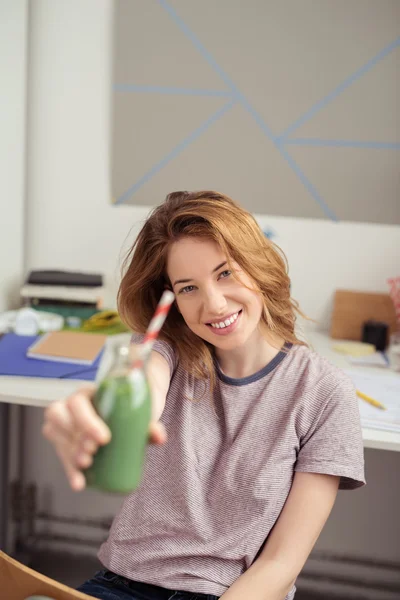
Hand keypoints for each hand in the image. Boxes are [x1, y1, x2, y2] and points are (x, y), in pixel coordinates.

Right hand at [42, 385, 165, 490]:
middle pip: (59, 415)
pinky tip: (79, 483)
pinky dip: (69, 470)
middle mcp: (71, 404)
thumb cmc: (131, 407)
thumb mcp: (140, 413)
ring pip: (54, 433)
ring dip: (68, 451)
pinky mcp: (63, 440)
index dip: (87, 421)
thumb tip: (159, 437)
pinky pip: (60, 453)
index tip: (104, 439)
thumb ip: (150, 424)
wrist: (129, 411)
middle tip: (92, 453)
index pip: (78, 402)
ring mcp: (64, 422)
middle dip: (74, 437)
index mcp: (89, 392)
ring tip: (86, 464)